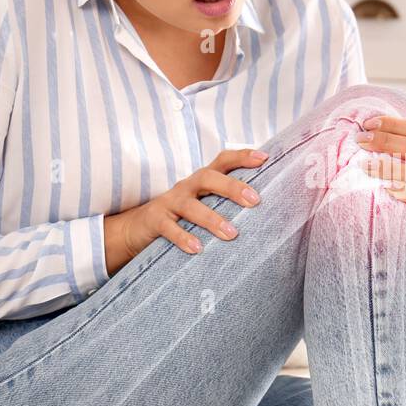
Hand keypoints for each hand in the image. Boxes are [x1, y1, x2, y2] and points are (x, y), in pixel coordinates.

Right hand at [104, 147, 266, 272]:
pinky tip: (197, 248)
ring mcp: (169, 202)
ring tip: (231, 234)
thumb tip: (266, 211)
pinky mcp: (155, 220)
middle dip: (232, 187)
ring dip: (212, 219)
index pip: (222, 161)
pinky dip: (182, 237)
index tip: (264, 158)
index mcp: (201, 181)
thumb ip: (227, 203)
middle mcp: (186, 187)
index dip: (242, 156)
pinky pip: (168, 227)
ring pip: (191, 206)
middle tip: (254, 201)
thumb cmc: (182, 216)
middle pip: (208, 178)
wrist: (138, 228)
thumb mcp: (203, 204)